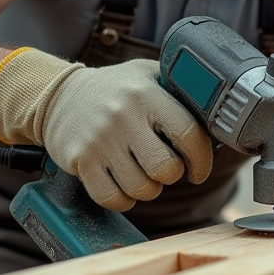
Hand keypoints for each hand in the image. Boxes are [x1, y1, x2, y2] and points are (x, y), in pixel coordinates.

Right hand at [0, 50, 211, 210]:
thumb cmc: (114, 89)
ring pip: (141, 189)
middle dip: (172, 175)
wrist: (57, 95)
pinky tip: (124, 186)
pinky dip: (123, 200)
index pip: (188, 134)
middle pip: (166, 169)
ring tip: (144, 174)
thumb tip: (216, 118)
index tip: (199, 169)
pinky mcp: (80, 160)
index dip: (201, 160)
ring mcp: (100, 140)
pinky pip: (112, 198)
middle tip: (165, 168)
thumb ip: (178, 90)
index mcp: (146, 93)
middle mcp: (124, 116)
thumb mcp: (146, 74)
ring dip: (148, 189)